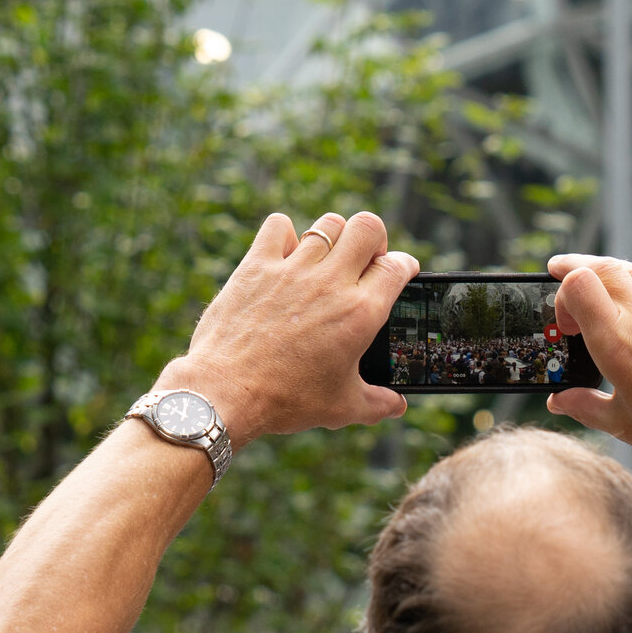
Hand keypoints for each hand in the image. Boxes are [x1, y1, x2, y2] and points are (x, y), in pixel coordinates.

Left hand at [166, 213, 417, 439]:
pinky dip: (285, 234)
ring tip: (326, 260)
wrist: (227, 393)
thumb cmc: (286, 400)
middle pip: (368, 227)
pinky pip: (278, 226)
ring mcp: (292, 270)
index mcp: (360, 314)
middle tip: (364, 261)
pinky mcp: (257, 265)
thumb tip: (397, 406)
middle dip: (374, 239)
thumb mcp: (341, 407)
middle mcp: (331, 283)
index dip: (405, 266)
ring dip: (334, 238)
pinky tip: (284, 255)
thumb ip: (376, 403)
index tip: (400, 272)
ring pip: (328, 225)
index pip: (397, 266)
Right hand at [542, 253, 631, 476]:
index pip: (580, 283)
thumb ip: (586, 407)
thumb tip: (560, 400)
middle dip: (578, 267)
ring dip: (613, 275)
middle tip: (563, 273)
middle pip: (604, 267)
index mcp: (619, 345)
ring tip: (604, 290)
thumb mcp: (626, 425)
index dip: (563, 291)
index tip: (566, 320)